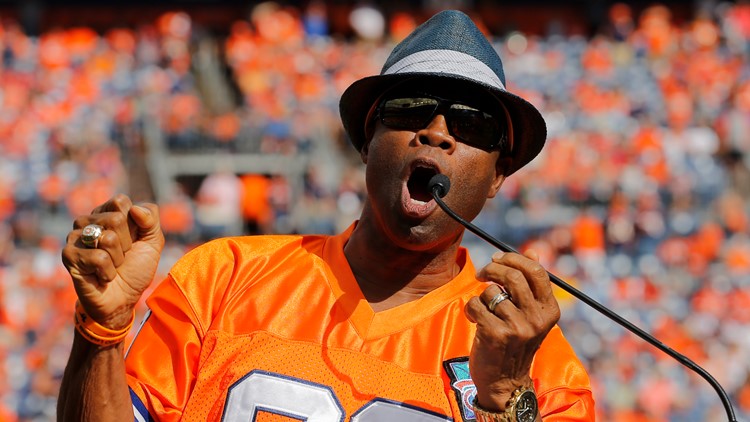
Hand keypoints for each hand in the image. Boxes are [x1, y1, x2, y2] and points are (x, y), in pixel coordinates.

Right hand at [62, 194, 164, 329]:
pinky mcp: (68, 255)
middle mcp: (88, 221)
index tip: (132, 240)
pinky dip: (108, 271)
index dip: (134, 224)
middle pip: (116, 219)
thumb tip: (134, 209)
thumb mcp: (152, 243)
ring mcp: (75, 237)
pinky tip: (101, 276)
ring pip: (108, 238)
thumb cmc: (136, 269)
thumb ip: (151, 220)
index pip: (121, 201)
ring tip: (111, 266)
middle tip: (121, 257)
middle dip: (127, 244)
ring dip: (118, 259)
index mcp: (106, 213)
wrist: (123, 300)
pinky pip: (99, 257)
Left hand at [465, 250, 559, 410]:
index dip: (514, 258)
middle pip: (513, 276)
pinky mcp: (496, 334)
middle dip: (492, 269)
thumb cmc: (515, 343)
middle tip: (482, 273)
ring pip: (491, 291)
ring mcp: (518, 328)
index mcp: (550, 311)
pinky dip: (470, 309)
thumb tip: (533, 251)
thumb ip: (531, 285)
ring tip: (483, 310)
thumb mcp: (530, 315)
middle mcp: (537, 319)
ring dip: (481, 296)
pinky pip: (476, 304)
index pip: (536, 271)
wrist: (505, 382)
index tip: (497, 258)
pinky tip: (475, 320)